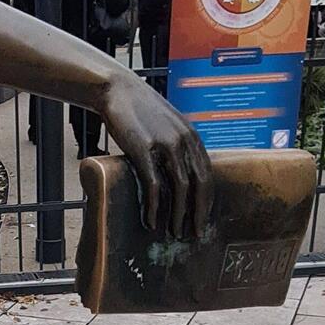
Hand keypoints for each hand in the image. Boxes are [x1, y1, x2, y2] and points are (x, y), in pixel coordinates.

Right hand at [100, 71, 212, 238]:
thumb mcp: (169, 124)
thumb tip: (183, 173)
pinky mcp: (143, 149)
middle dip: (199, 214)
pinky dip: (155, 207)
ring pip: (180, 188)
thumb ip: (179, 145)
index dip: (207, 202)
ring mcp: (165, 145)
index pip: (207, 176)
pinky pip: (154, 185)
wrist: (117, 90)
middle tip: (195, 234)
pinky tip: (151, 220)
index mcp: (193, 137)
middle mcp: (184, 141)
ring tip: (174, 233)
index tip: (203, 220)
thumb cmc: (140, 110)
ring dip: (179, 215)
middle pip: (199, 185)